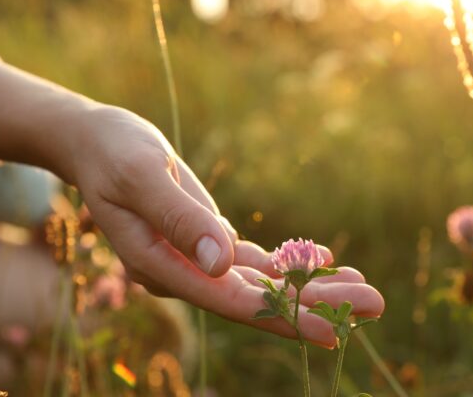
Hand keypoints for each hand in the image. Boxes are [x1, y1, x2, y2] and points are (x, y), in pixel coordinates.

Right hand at [68, 107, 383, 346]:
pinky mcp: (206, 242)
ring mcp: (197, 261)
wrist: (96, 143)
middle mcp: (183, 274)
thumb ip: (179, 219)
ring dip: (312, 287)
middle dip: (316, 304)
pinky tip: (327, 262)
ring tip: (364, 288)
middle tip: (376, 303)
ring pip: (262, 284)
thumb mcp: (140, 175)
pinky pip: (256, 263)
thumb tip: (222, 263)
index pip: (232, 302)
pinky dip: (291, 264)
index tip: (335, 329)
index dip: (286, 317)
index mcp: (161, 267)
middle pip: (257, 299)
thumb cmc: (112, 152)